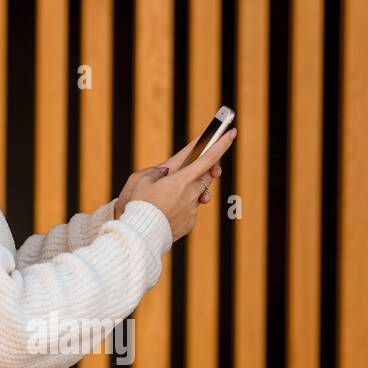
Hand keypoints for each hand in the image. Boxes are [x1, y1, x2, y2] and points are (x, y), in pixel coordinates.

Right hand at [119, 127, 235, 239]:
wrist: (138, 235)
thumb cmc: (136, 204)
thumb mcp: (139, 179)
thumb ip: (154, 172)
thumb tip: (165, 173)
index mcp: (182, 179)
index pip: (208, 158)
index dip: (221, 143)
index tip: (231, 132)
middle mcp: (192, 194)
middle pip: (206, 177)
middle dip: (204, 171)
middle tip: (192, 168)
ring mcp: (192, 210)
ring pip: (196, 195)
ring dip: (186, 192)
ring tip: (165, 197)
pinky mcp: (189, 224)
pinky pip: (189, 211)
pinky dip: (179, 208)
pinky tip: (163, 212)